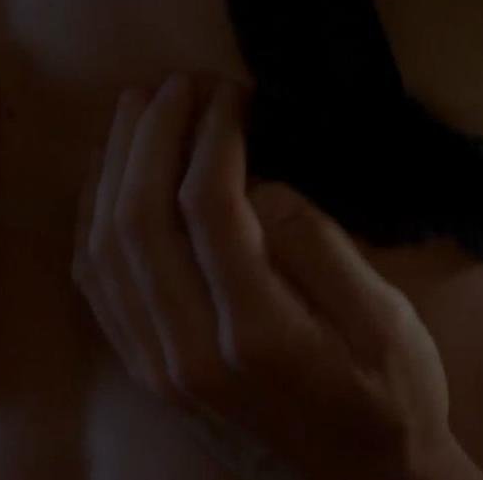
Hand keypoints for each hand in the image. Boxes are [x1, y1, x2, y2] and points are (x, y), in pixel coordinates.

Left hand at [72, 74, 463, 479]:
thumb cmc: (391, 402)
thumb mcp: (387, 325)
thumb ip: (322, 251)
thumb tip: (260, 186)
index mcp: (257, 334)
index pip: (208, 207)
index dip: (213, 133)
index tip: (232, 91)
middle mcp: (190, 352)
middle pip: (141, 218)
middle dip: (153, 134)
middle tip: (179, 82)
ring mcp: (158, 367)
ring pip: (104, 248)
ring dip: (113, 166)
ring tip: (135, 108)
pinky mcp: (146, 373)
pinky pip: (95, 286)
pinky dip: (91, 220)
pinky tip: (107, 178)